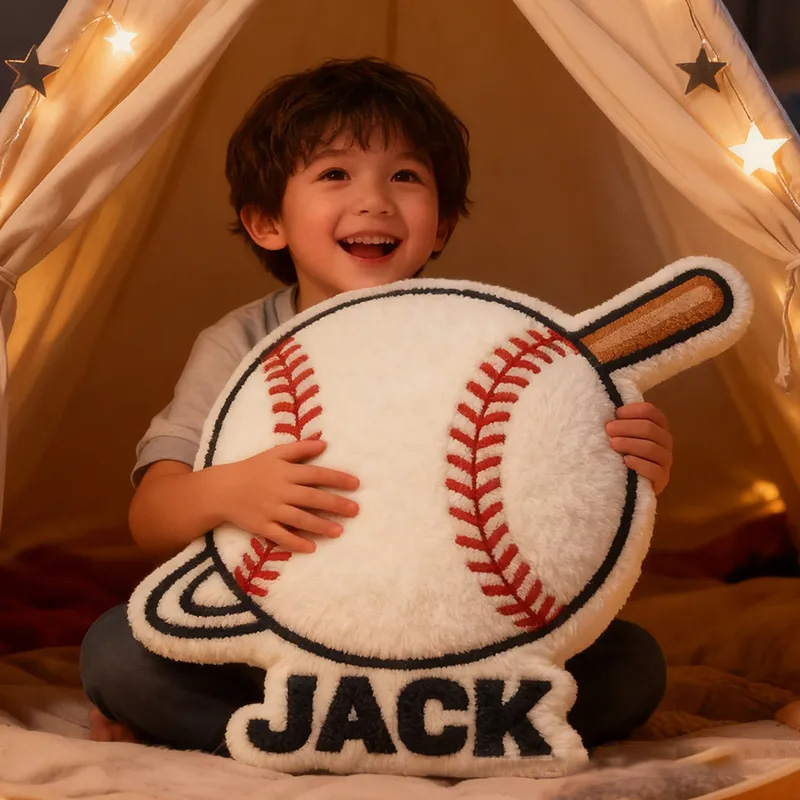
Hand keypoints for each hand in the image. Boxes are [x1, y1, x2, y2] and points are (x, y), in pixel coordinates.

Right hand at [212, 439, 359, 552]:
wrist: (222, 489)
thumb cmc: (252, 469)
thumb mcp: (275, 453)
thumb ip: (300, 449)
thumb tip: (325, 444)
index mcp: (285, 472)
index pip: (316, 474)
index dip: (337, 479)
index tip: (356, 485)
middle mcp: (280, 490)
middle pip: (312, 498)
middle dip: (335, 504)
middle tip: (355, 511)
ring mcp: (270, 510)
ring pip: (299, 519)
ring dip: (320, 525)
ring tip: (340, 531)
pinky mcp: (261, 526)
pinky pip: (280, 536)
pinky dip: (295, 542)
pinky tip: (311, 547)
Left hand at [605, 402, 672, 494]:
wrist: (634, 482)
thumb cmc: (626, 451)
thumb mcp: (625, 434)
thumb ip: (622, 421)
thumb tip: (609, 410)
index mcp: (658, 425)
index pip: (650, 411)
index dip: (633, 410)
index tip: (616, 413)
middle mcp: (665, 440)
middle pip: (649, 428)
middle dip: (626, 427)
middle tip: (609, 429)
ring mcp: (665, 460)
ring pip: (651, 448)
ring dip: (630, 444)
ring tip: (613, 443)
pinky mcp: (662, 478)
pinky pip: (654, 470)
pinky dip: (639, 464)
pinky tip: (626, 460)